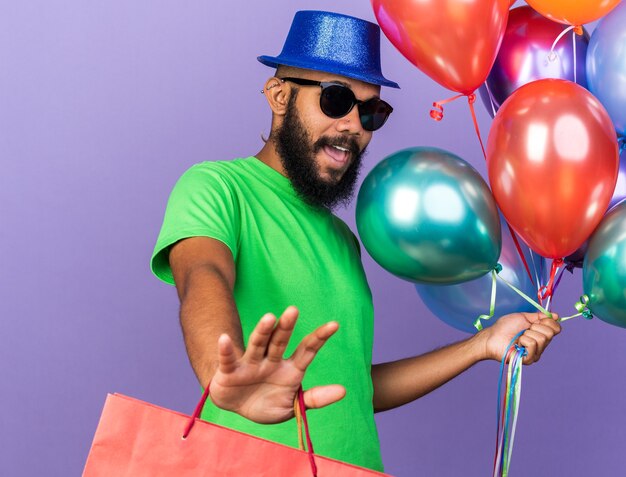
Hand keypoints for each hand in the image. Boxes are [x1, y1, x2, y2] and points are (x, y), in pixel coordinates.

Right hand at [208, 306, 345, 423]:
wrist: (237, 408)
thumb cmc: (268, 402)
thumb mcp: (293, 405)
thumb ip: (315, 398)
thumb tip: (343, 391)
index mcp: (290, 369)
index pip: (307, 350)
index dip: (319, 338)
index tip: (334, 325)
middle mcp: (271, 361)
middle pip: (280, 341)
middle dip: (286, 326)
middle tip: (294, 310)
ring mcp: (251, 364)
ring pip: (258, 344)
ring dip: (263, 331)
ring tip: (269, 318)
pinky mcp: (230, 371)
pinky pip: (229, 359)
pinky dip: (226, 349)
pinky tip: (225, 339)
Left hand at [481, 312, 560, 364]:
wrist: (492, 336)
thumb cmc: (505, 327)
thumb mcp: (523, 317)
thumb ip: (539, 317)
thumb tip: (556, 316)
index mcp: (541, 334)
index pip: (556, 328)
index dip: (548, 322)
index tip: (535, 321)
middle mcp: (541, 345)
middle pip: (550, 333)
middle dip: (535, 327)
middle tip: (523, 330)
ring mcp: (536, 353)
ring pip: (542, 339)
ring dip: (527, 334)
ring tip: (518, 338)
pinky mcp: (529, 359)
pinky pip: (533, 345)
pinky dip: (524, 341)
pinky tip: (517, 344)